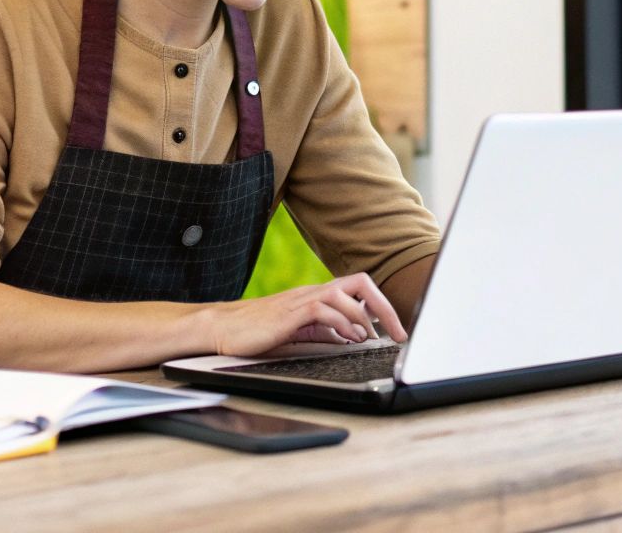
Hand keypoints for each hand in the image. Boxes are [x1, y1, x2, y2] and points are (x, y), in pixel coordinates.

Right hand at [203, 272, 408, 357]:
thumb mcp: (301, 331)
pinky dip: (342, 323)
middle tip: (397, 332)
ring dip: (364, 317)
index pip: (360, 288)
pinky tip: (348, 338)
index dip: (382, 306)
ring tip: (371, 338)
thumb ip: (326, 331)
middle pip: (361, 282)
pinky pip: (323, 309)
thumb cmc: (260, 330)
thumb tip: (353, 337)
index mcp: (319, 296)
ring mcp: (302, 300)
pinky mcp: (290, 312)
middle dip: (384, 306)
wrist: (223, 328)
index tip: (396, 329)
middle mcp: (314, 292)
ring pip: (346, 293)